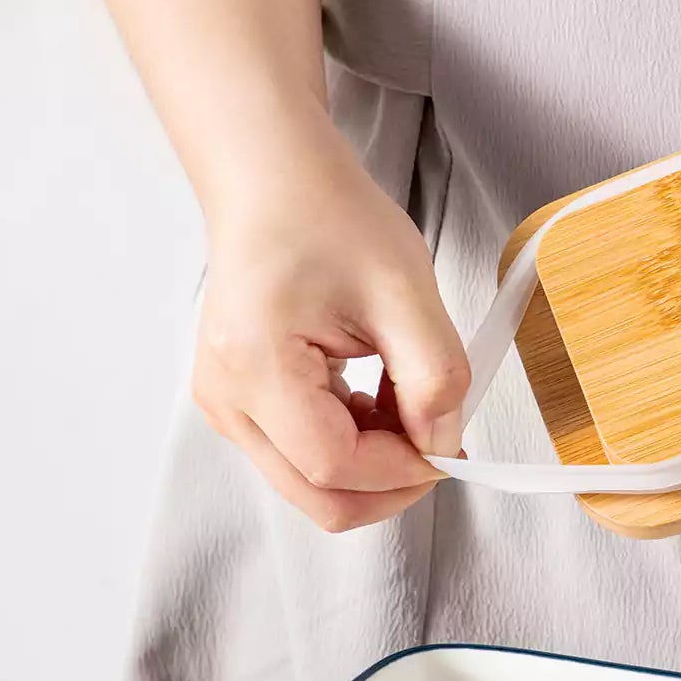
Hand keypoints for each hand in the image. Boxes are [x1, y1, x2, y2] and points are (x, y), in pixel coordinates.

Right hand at [191, 128, 468, 531]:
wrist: (275, 184)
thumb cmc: (326, 217)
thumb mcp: (404, 290)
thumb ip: (434, 377)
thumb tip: (442, 445)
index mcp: (256, 365)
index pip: (334, 466)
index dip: (403, 470)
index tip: (453, 445)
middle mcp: (227, 399)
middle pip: (317, 496)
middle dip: (390, 482)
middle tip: (439, 440)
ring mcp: (227, 407)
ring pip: (312, 484)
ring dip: (374, 463)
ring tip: (406, 400)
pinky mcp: (241, 405)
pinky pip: (303, 457)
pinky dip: (354, 446)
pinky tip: (379, 399)